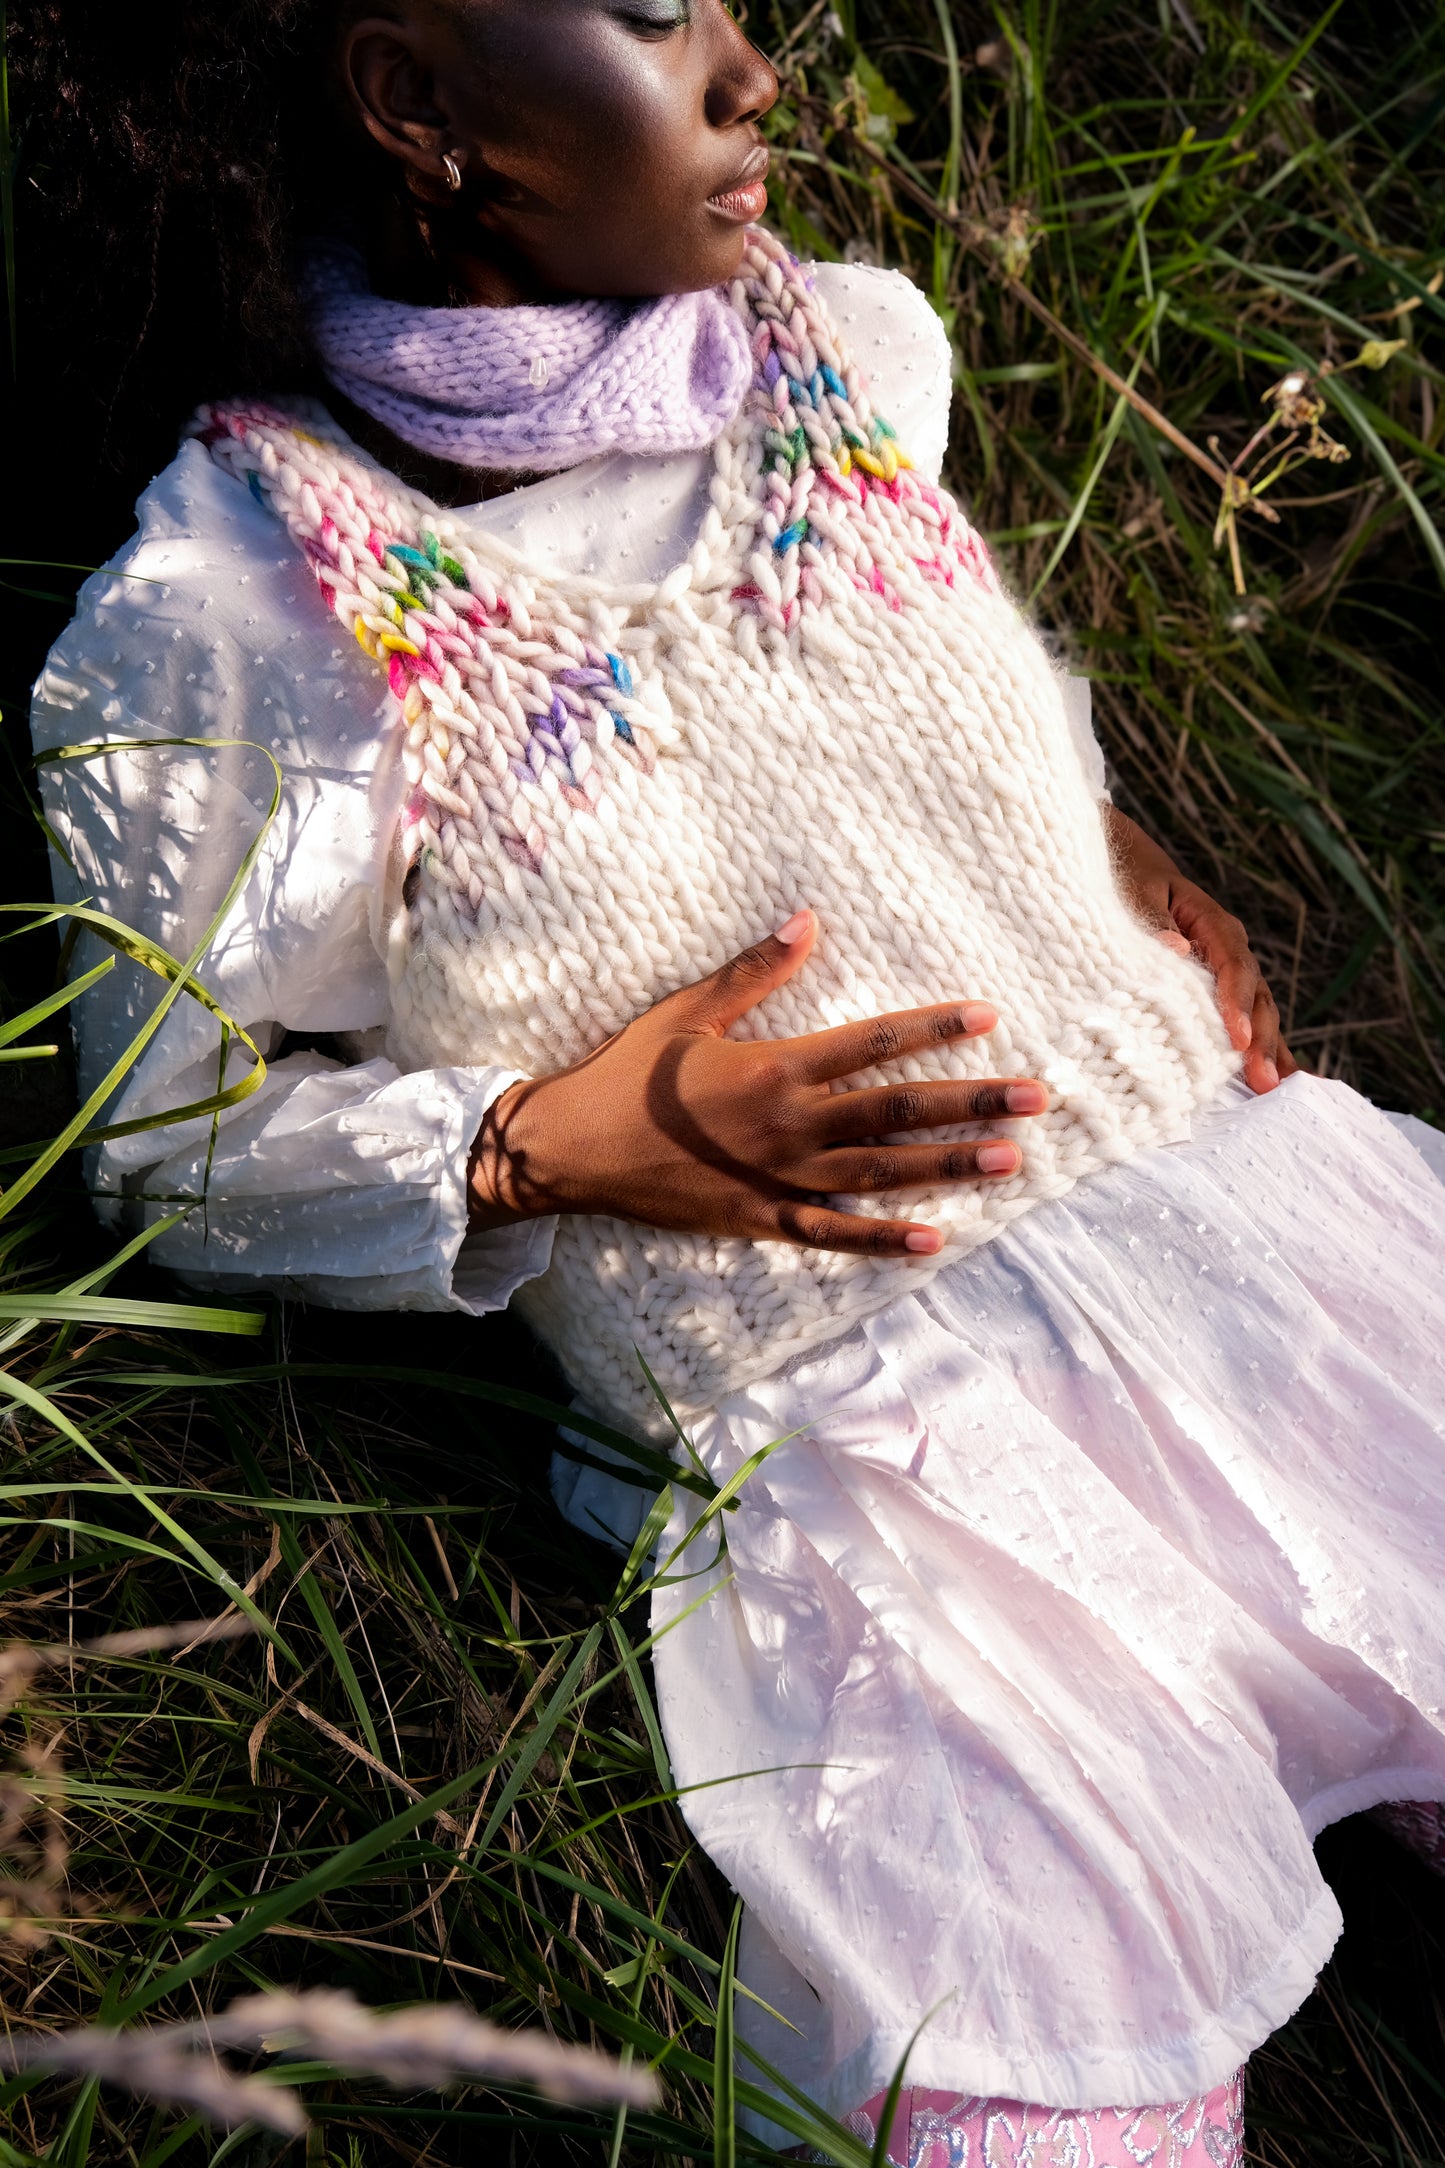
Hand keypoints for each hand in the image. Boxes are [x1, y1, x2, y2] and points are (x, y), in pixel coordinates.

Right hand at [468, 910, 1048, 1256]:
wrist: (571, 1151)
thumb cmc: (626, 1075)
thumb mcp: (686, 1011)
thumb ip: (753, 972)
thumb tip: (809, 920)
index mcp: (775, 1067)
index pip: (873, 1043)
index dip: (934, 1028)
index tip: (989, 1017)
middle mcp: (791, 1124)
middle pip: (898, 1110)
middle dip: (972, 1102)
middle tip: (1036, 1098)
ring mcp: (781, 1177)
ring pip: (882, 1171)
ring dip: (949, 1166)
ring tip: (1010, 1159)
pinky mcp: (762, 1219)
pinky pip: (833, 1234)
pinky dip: (882, 1239)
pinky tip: (934, 1240)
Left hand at [1105, 806, 1297, 1093]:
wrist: (1116, 859)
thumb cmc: (1120, 874)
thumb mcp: (1131, 891)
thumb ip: (1151, 921)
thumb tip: (1177, 950)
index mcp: (1208, 920)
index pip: (1231, 962)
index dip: (1235, 1002)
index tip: (1235, 1038)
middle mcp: (1223, 947)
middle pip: (1254, 994)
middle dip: (1260, 1039)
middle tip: (1263, 1081)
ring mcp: (1221, 970)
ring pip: (1255, 1010)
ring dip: (1266, 1050)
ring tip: (1275, 1090)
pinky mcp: (1210, 989)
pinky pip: (1237, 1018)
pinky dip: (1255, 1048)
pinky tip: (1273, 1079)